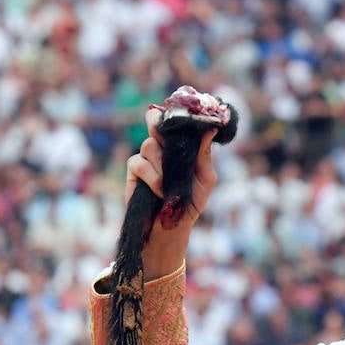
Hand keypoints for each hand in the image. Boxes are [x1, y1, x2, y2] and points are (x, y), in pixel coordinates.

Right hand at [124, 105, 219, 230]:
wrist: (171, 228)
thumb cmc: (191, 203)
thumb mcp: (205, 180)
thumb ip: (204, 155)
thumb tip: (210, 130)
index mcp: (180, 147)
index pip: (175, 122)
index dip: (174, 115)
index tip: (179, 116)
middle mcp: (162, 148)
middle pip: (155, 122)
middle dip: (158, 124)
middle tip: (161, 132)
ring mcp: (147, 158)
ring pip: (149, 144)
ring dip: (161, 164)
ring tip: (169, 184)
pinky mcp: (134, 171)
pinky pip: (138, 162)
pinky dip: (151, 176)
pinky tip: (158, 190)